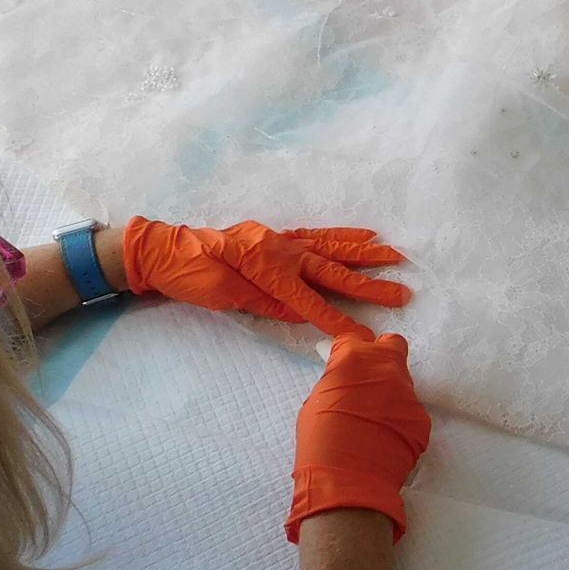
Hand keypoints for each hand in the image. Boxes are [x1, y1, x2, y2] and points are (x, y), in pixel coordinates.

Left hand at [122, 217, 407, 338]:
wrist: (166, 249)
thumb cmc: (191, 275)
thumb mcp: (224, 295)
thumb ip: (266, 302)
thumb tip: (302, 310)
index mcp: (268, 267)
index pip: (310, 300)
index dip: (338, 319)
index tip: (364, 336)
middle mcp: (281, 249)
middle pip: (333, 270)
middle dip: (369, 284)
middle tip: (402, 292)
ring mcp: (281, 240)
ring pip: (331, 247)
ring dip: (365, 253)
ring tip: (395, 254)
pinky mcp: (277, 237)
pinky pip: (316, 236)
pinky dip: (341, 235)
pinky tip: (363, 234)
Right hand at [286, 332, 434, 541]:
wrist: (348, 480)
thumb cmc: (319, 441)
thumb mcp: (317, 402)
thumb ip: (337, 382)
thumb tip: (344, 377)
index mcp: (354, 359)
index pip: (353, 338)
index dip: (346, 349)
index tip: (341, 359)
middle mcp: (386, 369)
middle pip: (392, 346)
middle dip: (380, 355)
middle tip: (366, 377)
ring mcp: (408, 394)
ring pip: (401, 383)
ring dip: (388, 394)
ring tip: (371, 421)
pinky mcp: (421, 419)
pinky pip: (408, 413)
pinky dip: (398, 421)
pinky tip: (384, 439)